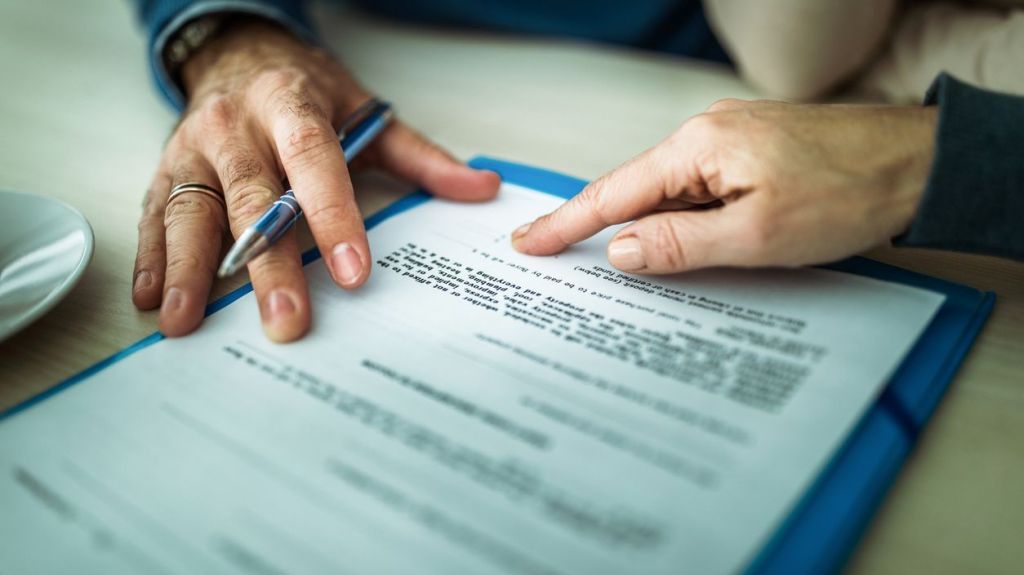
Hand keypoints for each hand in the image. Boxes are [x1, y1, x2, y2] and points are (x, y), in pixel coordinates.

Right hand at [132, 18, 499, 340]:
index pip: (314, 160)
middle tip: (285, 318)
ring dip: (191, 270)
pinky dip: (152, 258)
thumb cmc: (306, 92)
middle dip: (266, 263)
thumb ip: (420, 155)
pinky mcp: (167, 169)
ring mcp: (194, 149)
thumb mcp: (364, 110)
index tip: (353, 271)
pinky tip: (153, 299)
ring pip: (191, 210)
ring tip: (189, 323)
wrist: (239, 53)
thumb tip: (480, 189)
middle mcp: (236, 126)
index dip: (332, 214)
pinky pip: (155, 214)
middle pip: (251, 198)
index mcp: (291, 105)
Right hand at [511, 99, 935, 272]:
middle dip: (594, 227)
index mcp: (698, 147)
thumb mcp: (757, 234)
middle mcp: (706, 136)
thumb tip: (620, 251)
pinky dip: (679, 222)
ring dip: (646, 230)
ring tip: (624, 268)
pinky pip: (697, 192)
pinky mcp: (750, 156)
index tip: (528, 241)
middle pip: (635, 190)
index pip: (613, 192)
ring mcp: (729, 143)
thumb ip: (681, 244)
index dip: (566, 222)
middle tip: (548, 252)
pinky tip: (677, 246)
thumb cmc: (848, 193)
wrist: (918, 164)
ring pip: (668, 195)